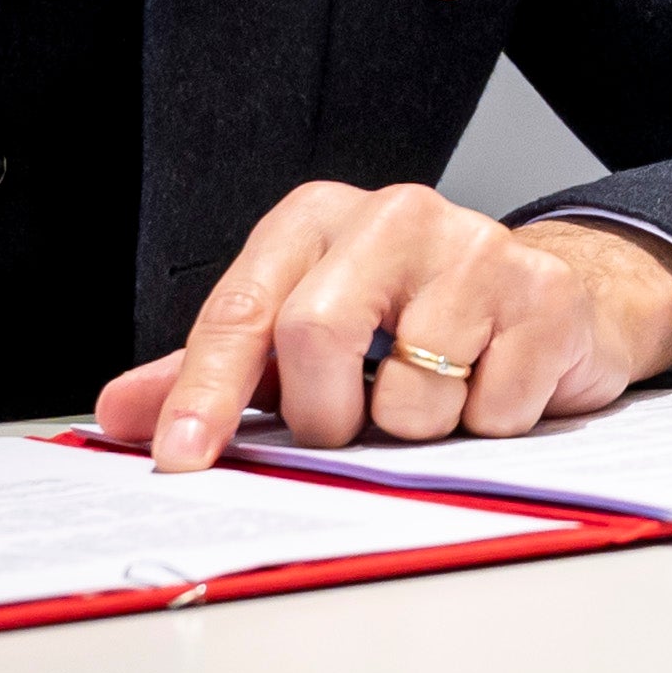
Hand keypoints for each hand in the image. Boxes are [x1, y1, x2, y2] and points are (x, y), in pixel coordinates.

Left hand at [94, 183, 671, 469]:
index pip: (242, 309)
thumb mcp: (305, 334)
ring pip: (409, 395)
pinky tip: (494, 385)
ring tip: (438, 392)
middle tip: (355, 421)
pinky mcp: (544, 295)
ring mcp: (476, 247)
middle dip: (329, 415)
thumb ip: (218, 372)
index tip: (181, 457)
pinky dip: (487, 424)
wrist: (550, 301)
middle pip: (315, 337)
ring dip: (417, 428)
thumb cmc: (413, 318)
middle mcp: (395, 214)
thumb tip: (121, 414)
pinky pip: (490, 410)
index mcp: (318, 220)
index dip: (206, 391)